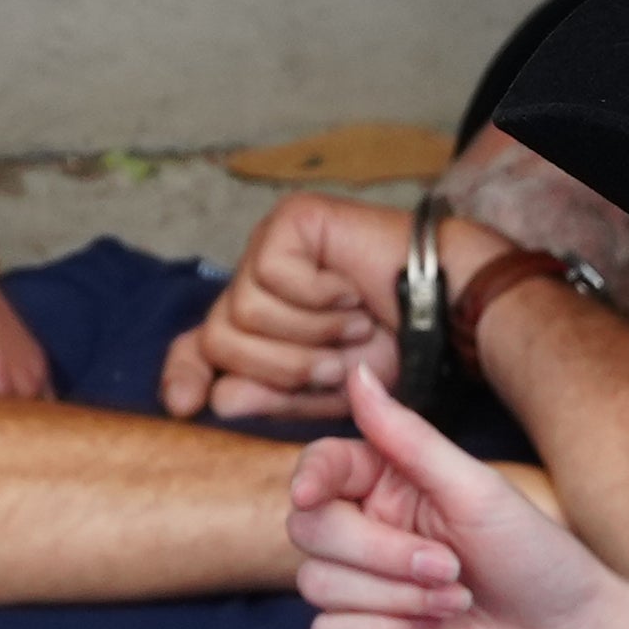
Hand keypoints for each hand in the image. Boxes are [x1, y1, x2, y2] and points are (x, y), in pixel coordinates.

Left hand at [162, 186, 415, 424]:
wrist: (445, 311)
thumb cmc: (392, 347)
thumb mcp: (325, 392)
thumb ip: (270, 397)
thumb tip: (217, 400)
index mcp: (258, 328)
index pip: (196, 348)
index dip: (183, 375)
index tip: (184, 407)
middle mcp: (256, 284)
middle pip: (219, 339)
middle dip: (279, 368)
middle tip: (335, 365)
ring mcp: (269, 248)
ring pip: (243, 311)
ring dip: (308, 334)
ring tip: (351, 324)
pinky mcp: (290, 221)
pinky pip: (273, 275)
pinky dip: (319, 296)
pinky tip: (349, 290)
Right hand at [290, 354, 628, 628]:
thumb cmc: (536, 558)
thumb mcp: (475, 489)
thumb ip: (407, 436)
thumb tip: (357, 373)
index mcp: (390, 488)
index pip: (321, 468)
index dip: (309, 477)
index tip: (313, 494)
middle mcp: (369, 536)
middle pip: (310, 529)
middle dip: (379, 551)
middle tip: (451, 566)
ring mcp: (363, 594)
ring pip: (316, 584)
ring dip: (395, 597)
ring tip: (456, 603)